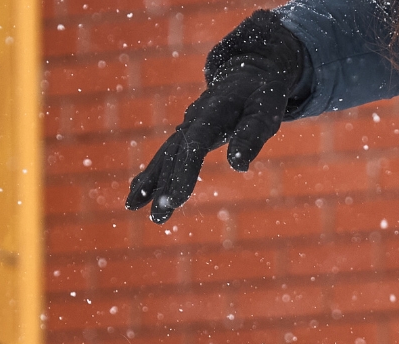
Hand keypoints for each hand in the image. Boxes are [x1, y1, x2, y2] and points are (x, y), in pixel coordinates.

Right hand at [126, 10, 306, 223]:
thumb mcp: (267, 110)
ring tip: (131, 206)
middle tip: (158, 216)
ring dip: (150, 182)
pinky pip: (165, 156)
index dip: (184, 173)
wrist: (248, 72)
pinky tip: (137, 194)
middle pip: (175, 154)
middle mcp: (193, 119)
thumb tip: (239, 166)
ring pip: (165, 156)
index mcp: (213, 112)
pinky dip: (151, 174)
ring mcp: (186, 126)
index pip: (195, 145)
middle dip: (164, 185)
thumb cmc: (262, 94)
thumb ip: (253, 134)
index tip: (176, 200)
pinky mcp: (186, 134)